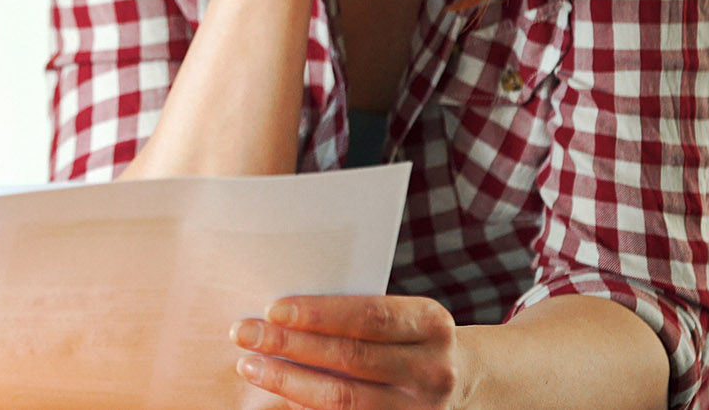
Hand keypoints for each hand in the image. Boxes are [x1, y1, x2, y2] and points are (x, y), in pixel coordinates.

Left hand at [231, 295, 466, 409]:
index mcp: (431, 324)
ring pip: (345, 399)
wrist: (463, 382)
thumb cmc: (410, 339)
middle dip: (291, 345)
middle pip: (352, 357)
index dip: (320, 314)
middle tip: (245, 334)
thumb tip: (281, 314)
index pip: (370, 316)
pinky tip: (280, 397)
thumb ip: (356, 315)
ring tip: (251, 366)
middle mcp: (433, 369)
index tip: (273, 309)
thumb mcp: (402, 317)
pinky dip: (306, 408)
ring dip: (289, 382)